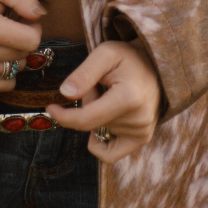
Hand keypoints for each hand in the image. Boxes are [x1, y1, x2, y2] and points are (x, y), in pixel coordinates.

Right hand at [0, 0, 44, 93]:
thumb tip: (40, 15)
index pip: (32, 40)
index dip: (32, 27)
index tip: (20, 19)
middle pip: (25, 55)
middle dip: (22, 40)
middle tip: (7, 27)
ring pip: (17, 69)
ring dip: (13, 55)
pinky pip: (6, 85)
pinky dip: (5, 72)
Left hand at [46, 41, 162, 163]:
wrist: (156, 65)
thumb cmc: (128, 57)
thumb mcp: (105, 53)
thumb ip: (84, 73)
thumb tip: (65, 94)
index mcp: (129, 98)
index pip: (86, 120)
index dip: (64, 116)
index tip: (51, 108)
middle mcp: (139, 120)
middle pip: (91, 123)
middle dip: (88, 104)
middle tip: (101, 84)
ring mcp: (142, 132)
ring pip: (99, 132)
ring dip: (97, 115)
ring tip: (112, 94)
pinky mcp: (142, 138)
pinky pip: (110, 153)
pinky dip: (100, 140)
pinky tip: (105, 121)